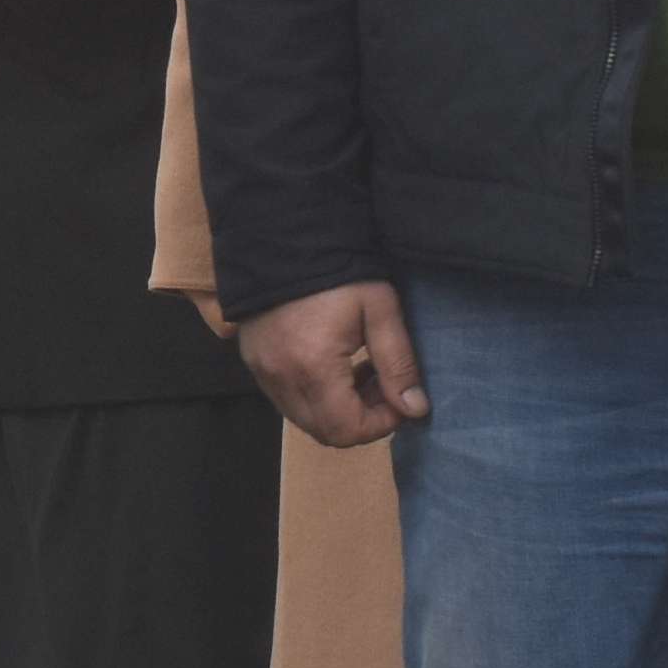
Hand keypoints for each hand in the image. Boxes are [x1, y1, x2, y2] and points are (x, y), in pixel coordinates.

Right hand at [241, 280, 427, 447]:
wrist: (283, 235)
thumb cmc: (338, 271)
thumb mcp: (380, 310)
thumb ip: (397, 363)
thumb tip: (415, 409)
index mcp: (314, 368)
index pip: (348, 430)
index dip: (381, 424)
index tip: (399, 397)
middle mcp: (281, 378)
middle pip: (325, 432)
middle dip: (361, 420)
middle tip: (380, 384)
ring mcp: (262, 372)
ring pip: (304, 419)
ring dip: (336, 410)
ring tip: (357, 371)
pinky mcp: (252, 362)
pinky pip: (285, 399)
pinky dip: (313, 396)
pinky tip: (329, 365)